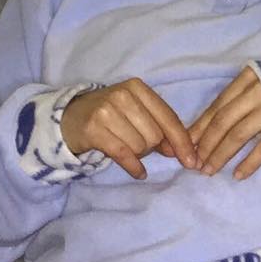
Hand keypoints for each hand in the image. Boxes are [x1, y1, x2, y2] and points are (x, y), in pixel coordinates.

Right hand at [61, 78, 196, 179]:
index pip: (169, 118)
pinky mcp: (93, 129)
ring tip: (126, 146)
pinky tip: (139, 173)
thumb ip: (160, 128)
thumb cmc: (110, 115)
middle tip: (138, 144)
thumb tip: (181, 152)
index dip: (182, 142)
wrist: (69, 117)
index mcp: (138, 88)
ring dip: (138, 154)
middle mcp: (123, 95)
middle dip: (152, 147)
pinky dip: (134, 167)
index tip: (192, 161)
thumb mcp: (136, 113)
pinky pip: (123, 154)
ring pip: (140, 146)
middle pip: (155, 135)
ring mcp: (106, 111)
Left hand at [189, 67, 260, 179]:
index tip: (187, 144)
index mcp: (249, 78)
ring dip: (220, 155)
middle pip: (222, 122)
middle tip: (194, 163)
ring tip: (209, 171)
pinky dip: (249, 163)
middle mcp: (257, 93)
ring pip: (237, 136)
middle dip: (205, 144)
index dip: (200, 127)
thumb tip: (212, 121)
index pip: (217, 106)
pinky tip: (237, 175)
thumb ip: (242, 94)